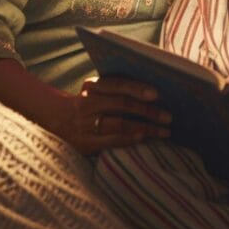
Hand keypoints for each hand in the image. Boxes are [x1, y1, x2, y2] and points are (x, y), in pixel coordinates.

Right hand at [55, 75, 171, 154]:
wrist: (59, 120)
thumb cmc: (92, 101)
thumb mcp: (99, 90)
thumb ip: (120, 87)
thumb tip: (154, 91)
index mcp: (92, 85)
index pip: (118, 84)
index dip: (138, 88)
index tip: (157, 94)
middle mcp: (87, 103)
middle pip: (122, 105)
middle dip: (148, 111)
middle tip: (168, 116)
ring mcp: (85, 124)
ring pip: (119, 125)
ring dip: (145, 128)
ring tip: (163, 131)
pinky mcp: (86, 144)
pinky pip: (112, 142)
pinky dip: (130, 140)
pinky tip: (145, 138)